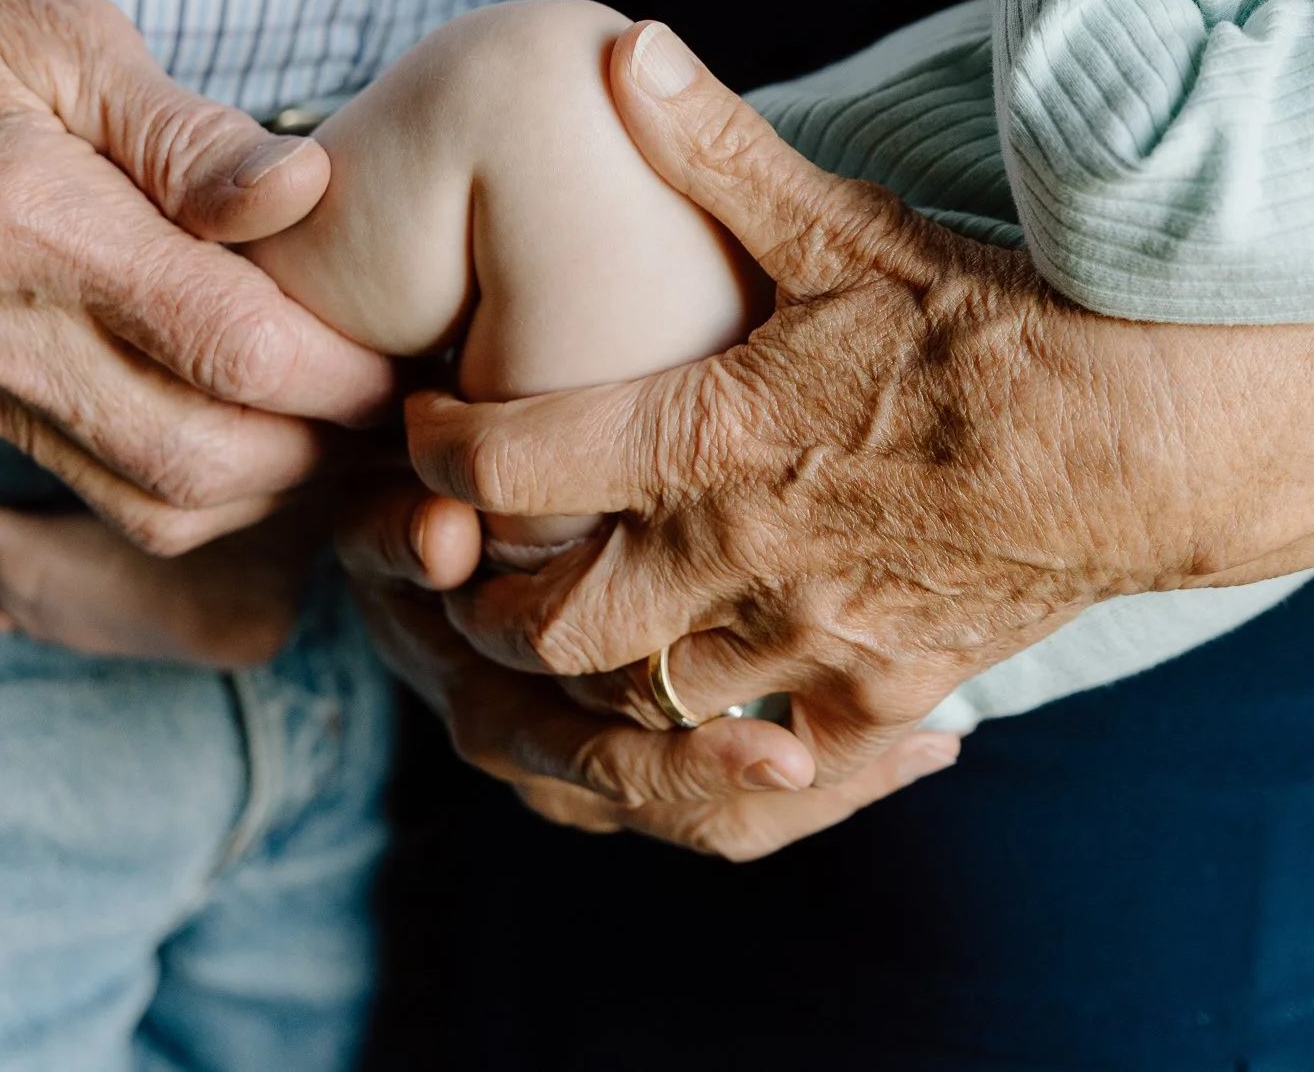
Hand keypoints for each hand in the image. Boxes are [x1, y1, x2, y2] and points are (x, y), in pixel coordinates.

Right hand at [0, 0, 395, 550]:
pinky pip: (104, 490)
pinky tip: (258, 421)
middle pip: (198, 461)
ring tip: (341, 412)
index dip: (342, 368)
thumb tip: (307, 191)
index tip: (410, 345)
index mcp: (18, 216)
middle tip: (397, 392)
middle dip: (322, 446)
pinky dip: (200, 483)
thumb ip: (189, 134)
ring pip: (154, 503)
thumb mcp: (63, 31)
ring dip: (269, 482)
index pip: (226, 344)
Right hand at [337, 485, 961, 859]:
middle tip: (905, 758)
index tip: (784, 760)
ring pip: (719, 812)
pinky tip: (919, 736)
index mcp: (495, 710)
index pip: (599, 762)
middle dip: (797, 792)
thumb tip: (443, 539)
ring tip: (931, 747)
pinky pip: (738, 785)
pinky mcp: (643, 739)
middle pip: (690, 810)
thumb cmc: (408, 500)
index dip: (693, 768)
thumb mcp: (383, 508)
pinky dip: (825, 763)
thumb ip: (400, 528)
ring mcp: (598, 759)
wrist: (404, 521)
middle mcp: (554, 758)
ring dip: (827, 783)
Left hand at [396, 23, 1206, 781]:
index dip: (443, 446)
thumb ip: (721, 153)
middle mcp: (747, 555)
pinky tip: (720, 684)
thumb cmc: (997, 324)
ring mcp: (815, 639)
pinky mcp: (883, 690)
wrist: (1157, 440)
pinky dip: (728, 733)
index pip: (518, 459)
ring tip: (573, 620)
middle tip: (471, 557)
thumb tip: (621, 50)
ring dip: (593, 672)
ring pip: (645, 703)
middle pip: (552, 627)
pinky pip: (767, 754)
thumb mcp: (851, 227)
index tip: (425, 426)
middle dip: (488, 602)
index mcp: (717, 435)